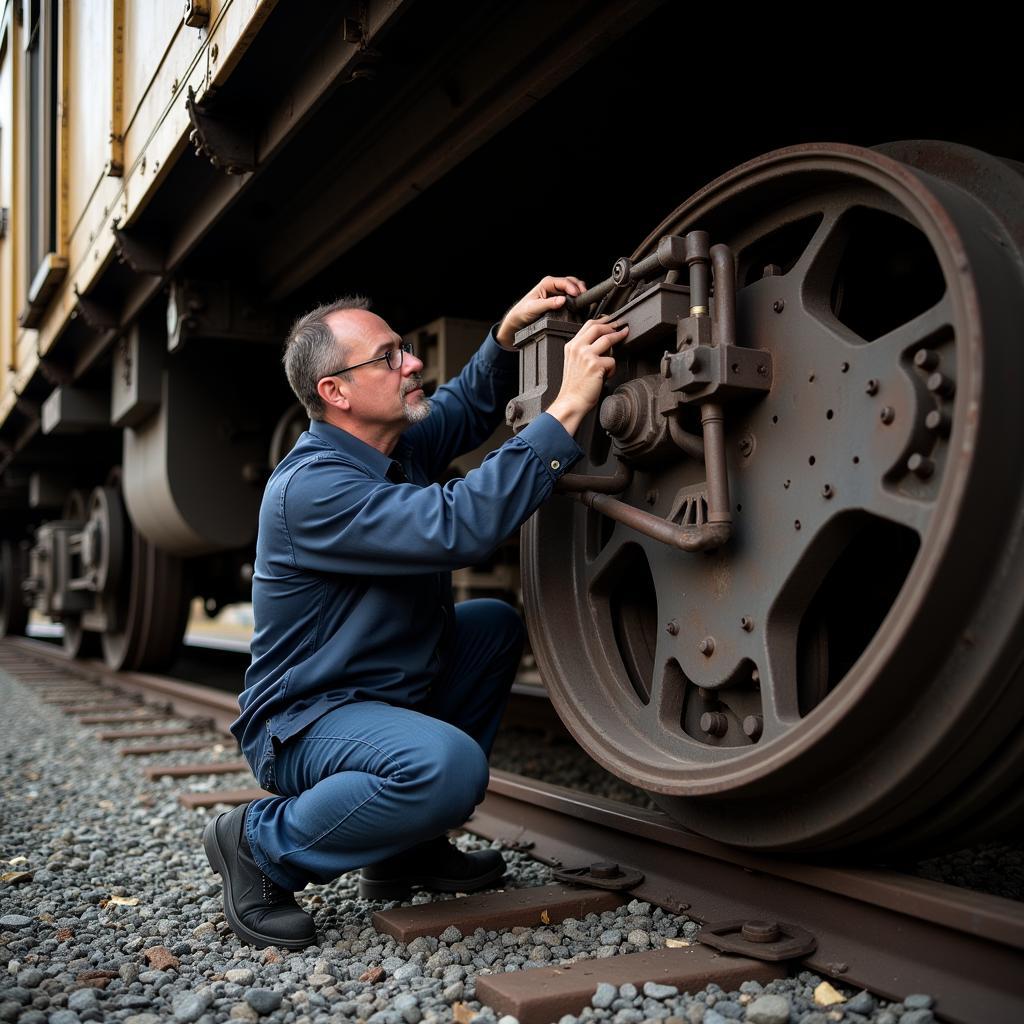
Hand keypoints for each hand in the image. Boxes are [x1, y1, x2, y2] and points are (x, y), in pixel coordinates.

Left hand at [496, 275, 586, 347]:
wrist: (519, 320)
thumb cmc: (523, 312)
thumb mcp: (534, 308)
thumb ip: (549, 304)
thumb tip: (562, 300)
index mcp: (547, 283)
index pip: (564, 282)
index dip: (573, 287)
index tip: (578, 295)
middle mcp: (553, 285)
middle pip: (571, 282)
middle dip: (579, 288)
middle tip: (584, 297)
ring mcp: (557, 292)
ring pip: (573, 288)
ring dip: (579, 292)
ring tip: (583, 300)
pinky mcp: (559, 299)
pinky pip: (571, 296)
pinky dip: (577, 298)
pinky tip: (579, 303)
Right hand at [546, 318, 627, 435]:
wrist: (571, 401)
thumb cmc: (575, 387)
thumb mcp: (574, 363)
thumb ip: (585, 350)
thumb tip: (604, 342)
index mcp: (572, 346)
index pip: (587, 325)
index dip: (602, 321)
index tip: (611, 321)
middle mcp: (577, 348)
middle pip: (597, 327)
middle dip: (612, 325)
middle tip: (621, 326)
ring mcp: (586, 355)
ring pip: (608, 339)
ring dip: (618, 337)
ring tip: (624, 336)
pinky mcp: (595, 365)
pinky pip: (612, 360)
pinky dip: (612, 368)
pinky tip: (606, 376)